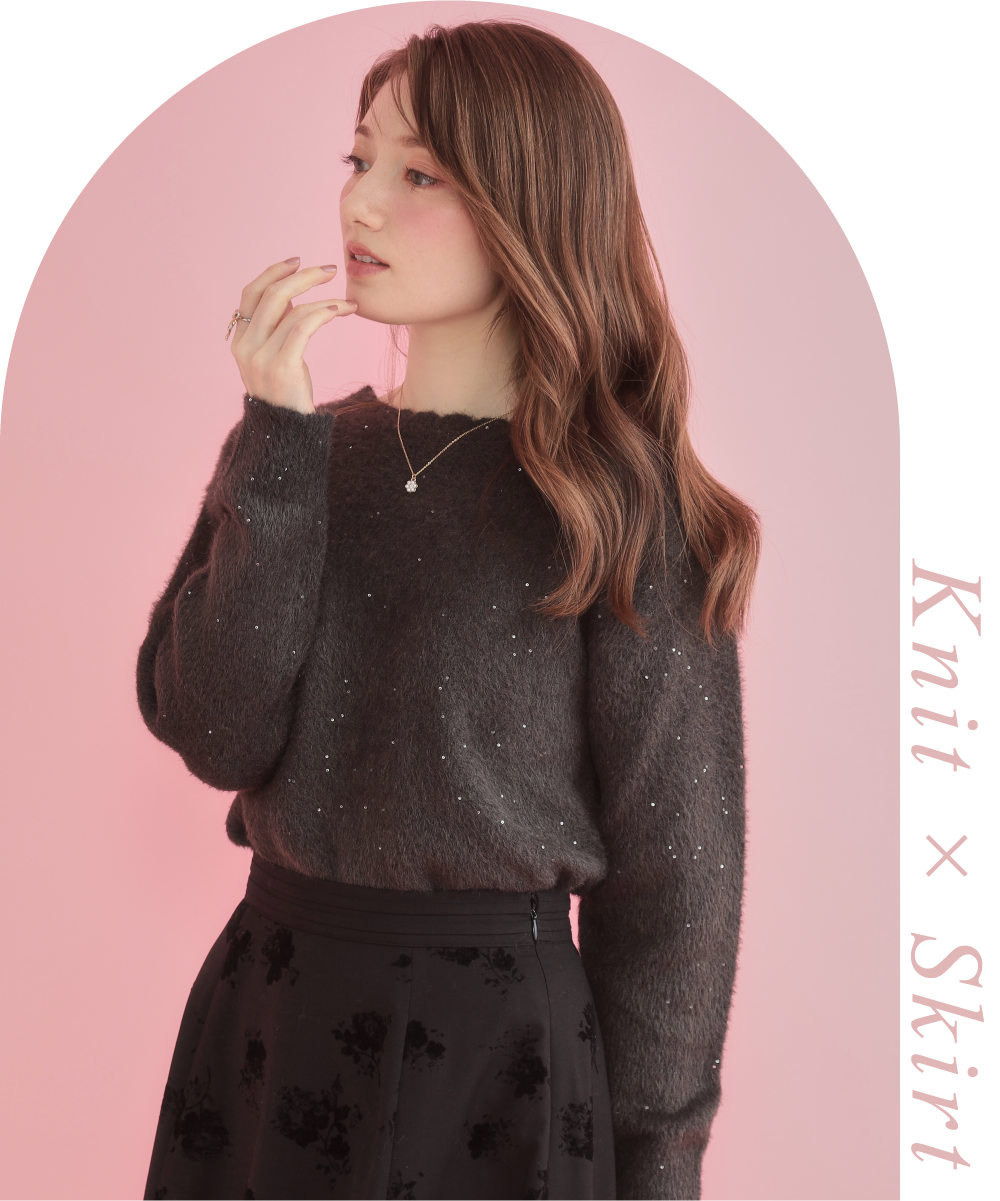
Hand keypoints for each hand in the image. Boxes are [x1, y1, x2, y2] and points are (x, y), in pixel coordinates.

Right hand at [229, 257, 356, 413]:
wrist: (288, 436)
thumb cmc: (288, 397)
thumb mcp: (275, 358)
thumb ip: (276, 328)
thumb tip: (289, 294)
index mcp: (240, 341)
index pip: (250, 294)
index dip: (273, 273)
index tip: (297, 262)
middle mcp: (246, 347)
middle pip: (271, 294)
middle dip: (303, 277)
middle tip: (330, 270)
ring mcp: (261, 358)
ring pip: (292, 309)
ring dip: (325, 298)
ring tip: (348, 302)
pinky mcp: (283, 367)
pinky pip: (304, 326)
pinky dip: (325, 312)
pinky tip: (341, 311)